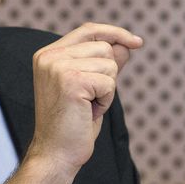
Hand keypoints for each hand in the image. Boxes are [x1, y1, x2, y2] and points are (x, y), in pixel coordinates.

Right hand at [27, 22, 142, 176]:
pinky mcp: (71, 81)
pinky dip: (106, 100)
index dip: (115, 33)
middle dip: (107, 74)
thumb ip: (104, 63)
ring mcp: (58, 67)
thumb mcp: (90, 87)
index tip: (137, 42)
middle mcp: (49, 56)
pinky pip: (109, 83)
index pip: (88, 30)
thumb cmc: (72, 123)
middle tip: (88, 99)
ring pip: (109, 64)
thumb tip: (126, 44)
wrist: (55, 153)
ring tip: (87, 106)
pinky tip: (88, 112)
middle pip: (104, 47)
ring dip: (107, 88)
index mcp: (47, 55)